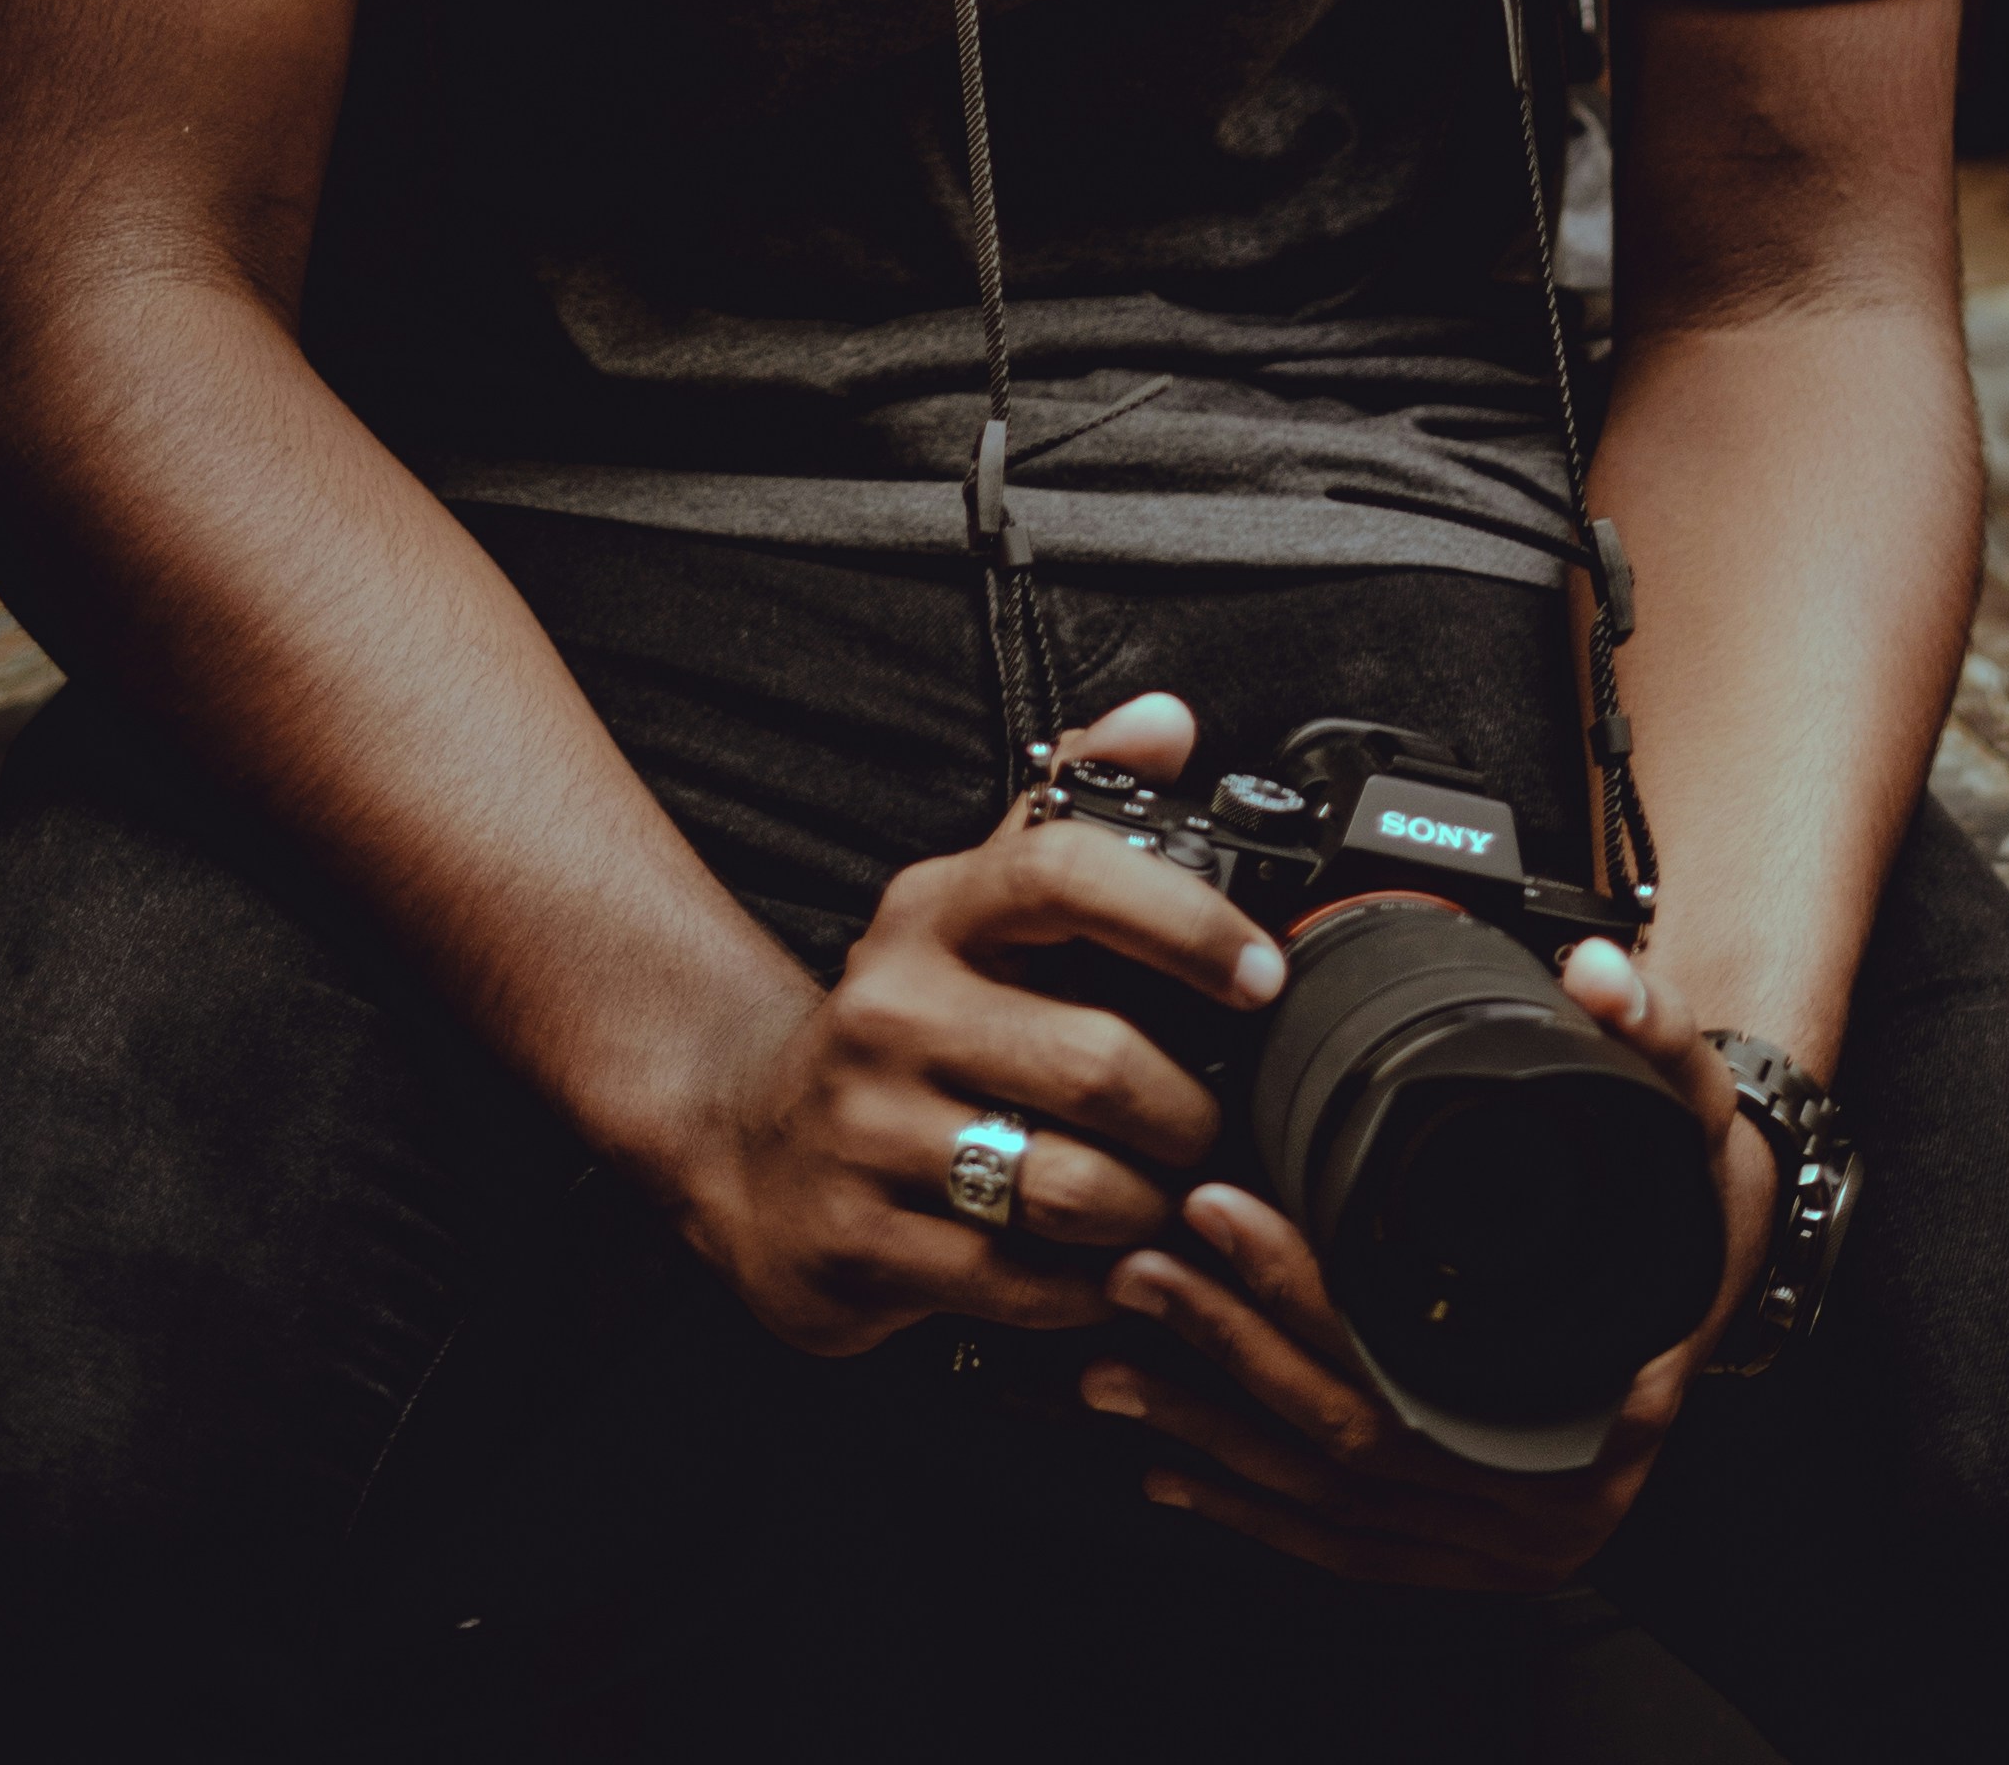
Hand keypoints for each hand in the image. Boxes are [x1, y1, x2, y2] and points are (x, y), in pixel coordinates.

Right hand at [654, 696, 1287, 1359]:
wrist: (748, 1141)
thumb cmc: (907, 1020)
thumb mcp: (974, 902)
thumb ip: (1076, 811)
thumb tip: (1167, 721)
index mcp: (935, 912)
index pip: (1063, 876)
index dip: (1181, 922)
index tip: (1260, 974)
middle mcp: (891, 1011)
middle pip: (1096, 1062)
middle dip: (1190, 1113)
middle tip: (1219, 1130)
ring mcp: (867, 1133)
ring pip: (1070, 1188)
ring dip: (1152, 1209)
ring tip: (1170, 1201)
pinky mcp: (860, 1245)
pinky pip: (1025, 1284)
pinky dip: (1095, 1287)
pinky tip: (1108, 1265)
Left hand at [1079, 928, 1777, 1593]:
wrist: (1725, 1276)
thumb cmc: (1700, 1204)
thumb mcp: (1698, 1110)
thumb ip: (1657, 1030)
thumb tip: (1602, 970)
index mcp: (1599, 1407)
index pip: (1409, 1363)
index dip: (1299, 1290)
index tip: (1214, 1210)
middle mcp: (1553, 1501)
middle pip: (1351, 1440)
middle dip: (1226, 1355)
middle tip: (1136, 1267)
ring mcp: (1509, 1543)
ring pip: (1330, 1508)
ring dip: (1211, 1438)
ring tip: (1114, 1363)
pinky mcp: (1472, 1557)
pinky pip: (1343, 1553)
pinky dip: (1251, 1512)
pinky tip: (1175, 1465)